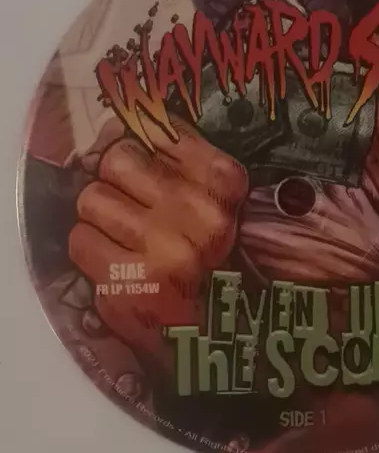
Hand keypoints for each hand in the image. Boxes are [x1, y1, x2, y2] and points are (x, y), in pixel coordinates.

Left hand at [69, 115, 248, 373]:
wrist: (223, 332)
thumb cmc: (218, 260)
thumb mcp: (221, 201)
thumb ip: (186, 160)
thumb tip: (133, 121)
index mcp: (225, 183)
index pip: (157, 132)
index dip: (142, 147)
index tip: (142, 161)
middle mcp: (198, 213)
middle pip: (116, 161)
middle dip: (117, 182)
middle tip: (135, 207)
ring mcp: (164, 250)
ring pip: (91, 199)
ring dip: (102, 218)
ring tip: (129, 238)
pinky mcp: (130, 283)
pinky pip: (80, 240)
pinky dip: (93, 250)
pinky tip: (119, 263)